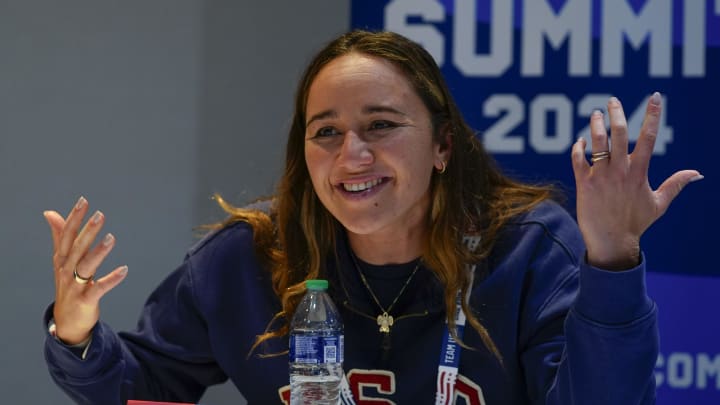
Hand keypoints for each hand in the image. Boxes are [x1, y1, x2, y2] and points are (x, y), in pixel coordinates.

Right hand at [44, 197, 127, 344]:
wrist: (67, 321)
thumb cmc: (67, 285)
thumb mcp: (61, 260)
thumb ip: (59, 236)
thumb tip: (50, 213)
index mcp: (62, 259)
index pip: (66, 235)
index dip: (74, 218)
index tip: (84, 201)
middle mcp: (66, 271)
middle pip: (77, 248)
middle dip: (88, 231)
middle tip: (100, 214)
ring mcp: (75, 286)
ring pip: (86, 267)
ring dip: (99, 252)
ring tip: (111, 238)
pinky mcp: (85, 301)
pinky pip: (99, 289)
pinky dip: (111, 279)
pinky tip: (125, 270)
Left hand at [570, 93, 701, 269]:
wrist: (611, 242)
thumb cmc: (635, 223)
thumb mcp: (659, 203)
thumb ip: (676, 184)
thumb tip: (698, 173)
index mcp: (640, 173)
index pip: (648, 138)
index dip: (652, 115)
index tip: (655, 97)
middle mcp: (620, 171)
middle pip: (619, 134)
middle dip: (616, 114)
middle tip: (612, 101)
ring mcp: (600, 176)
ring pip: (597, 142)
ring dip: (596, 125)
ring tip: (596, 114)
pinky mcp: (584, 183)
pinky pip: (577, 159)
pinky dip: (577, 147)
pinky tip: (580, 141)